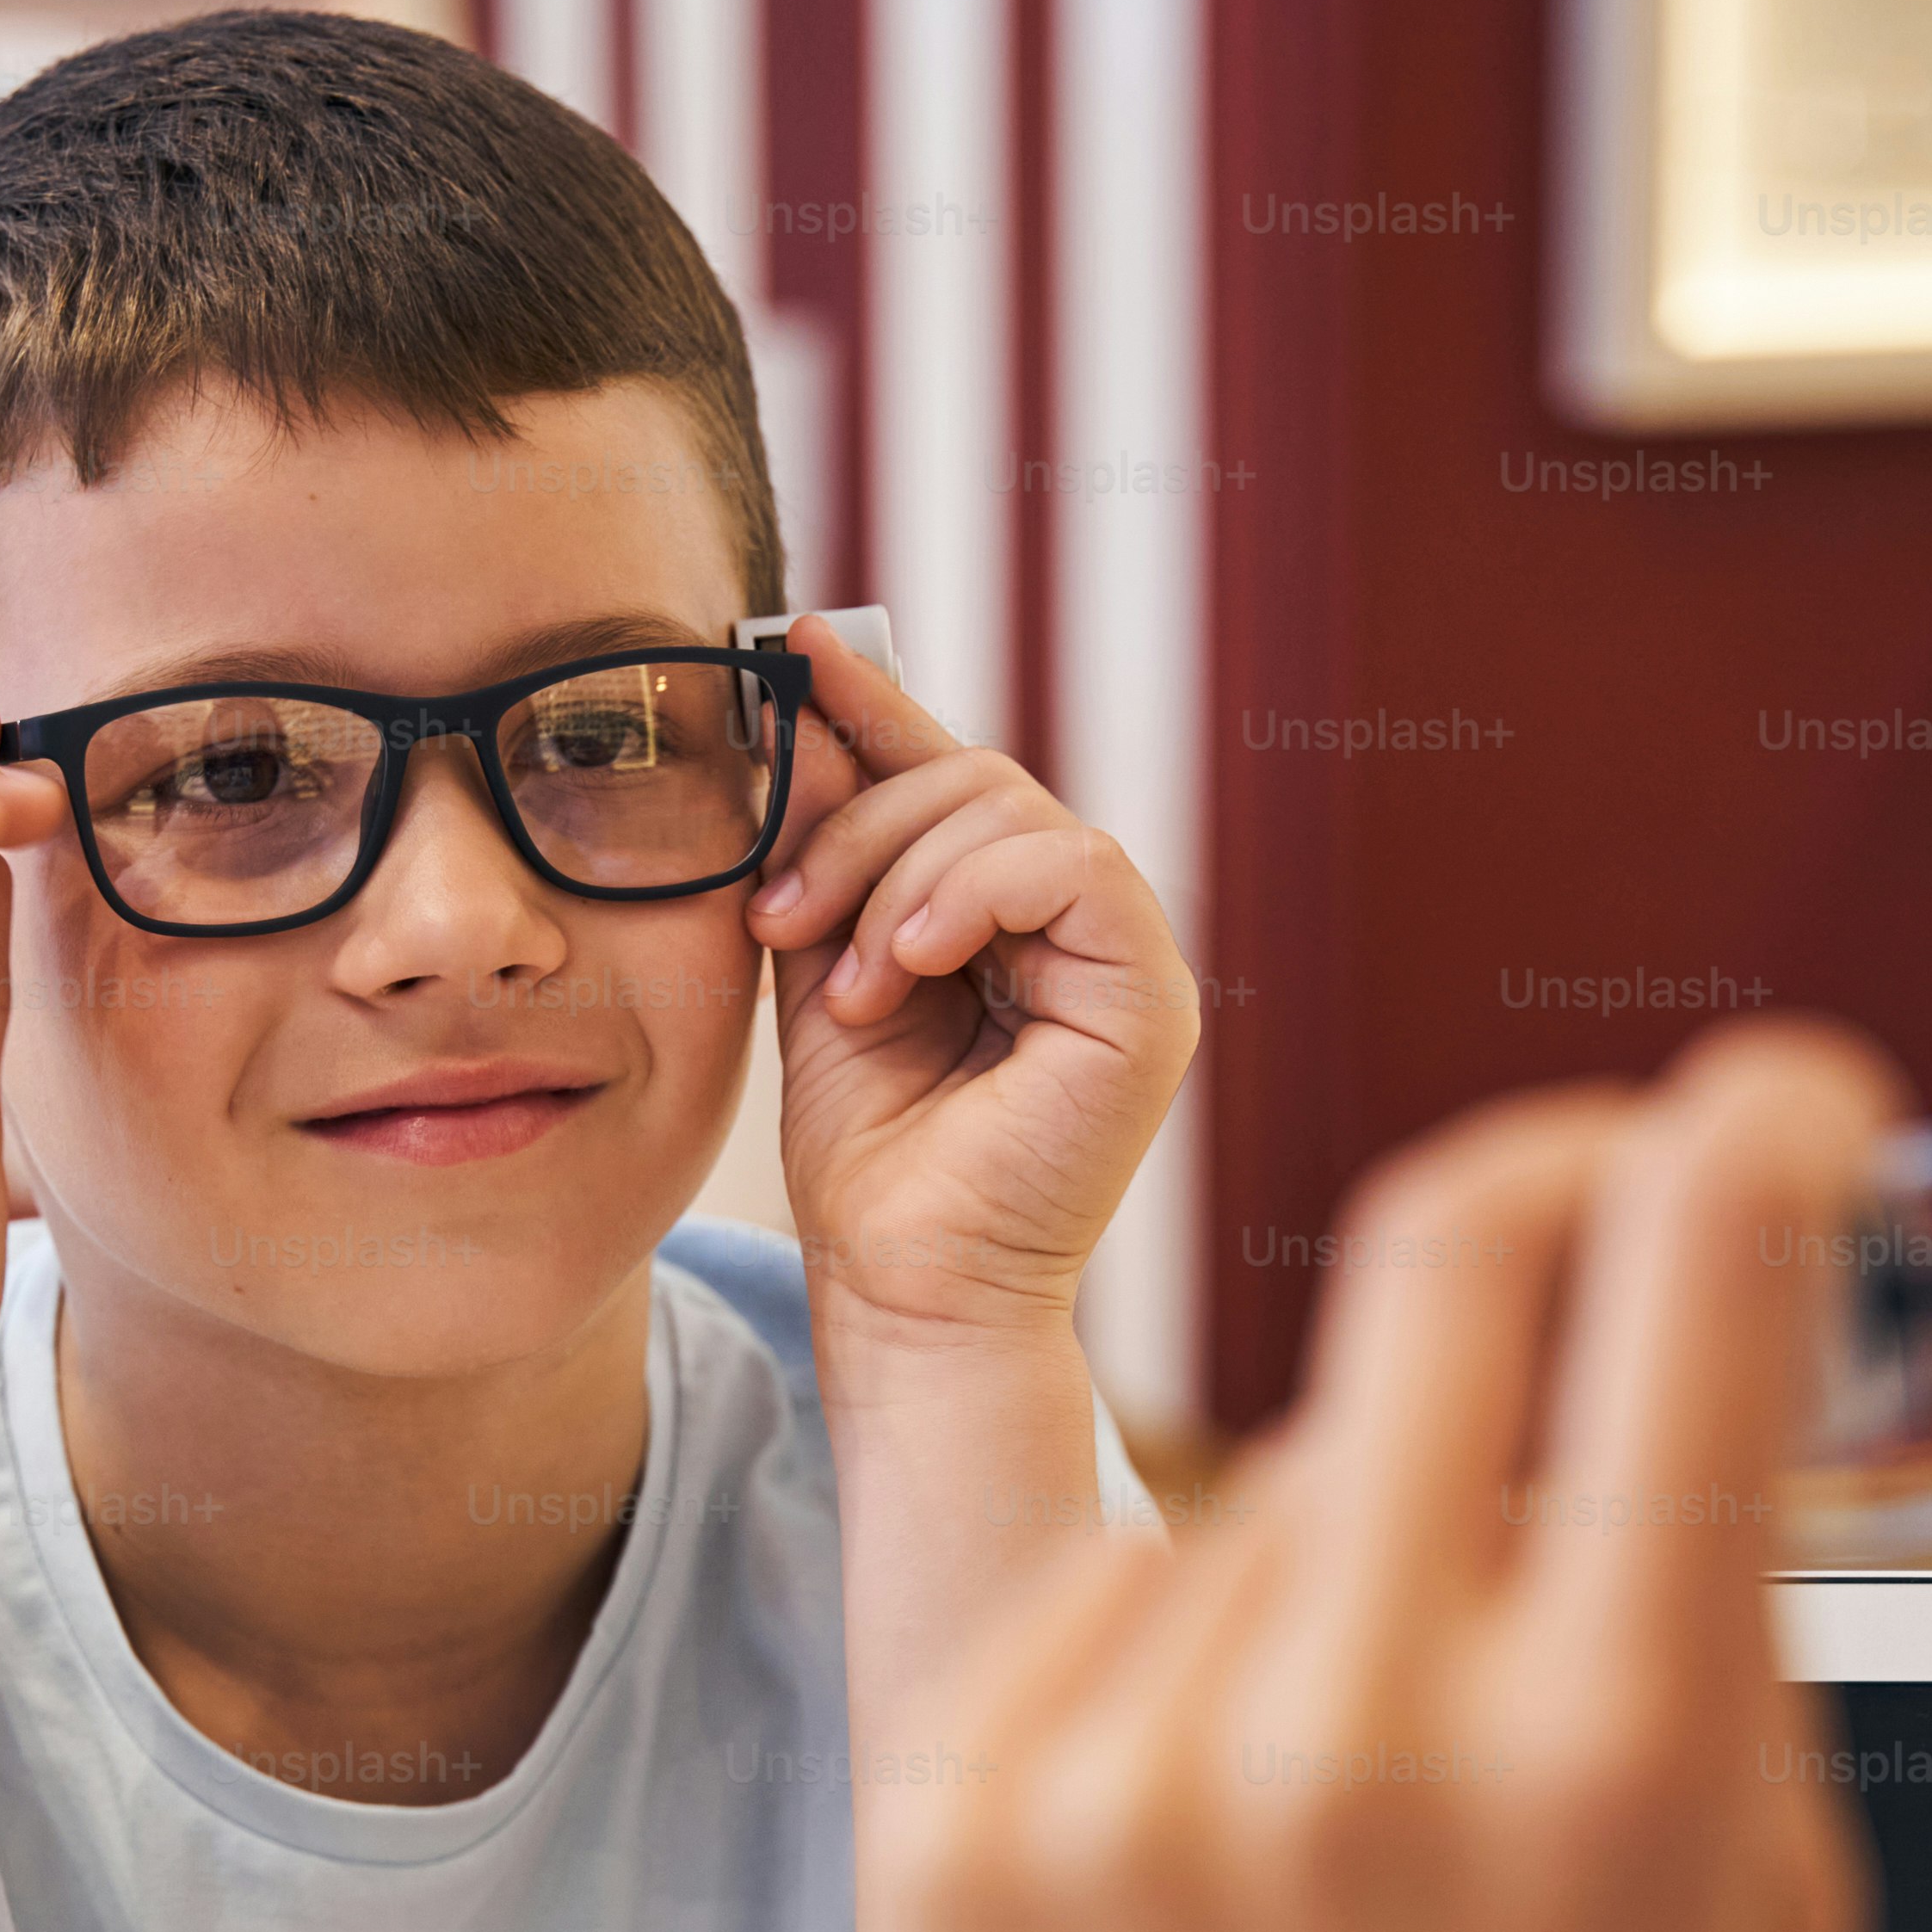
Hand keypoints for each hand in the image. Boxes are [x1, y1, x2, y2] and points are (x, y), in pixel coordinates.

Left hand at [748, 621, 1197, 1357]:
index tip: (794, 647)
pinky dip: (971, 893)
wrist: (901, 1284)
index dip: (875, 702)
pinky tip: (909, 960)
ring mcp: (1122, 955)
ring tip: (851, 984)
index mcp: (1003, 913)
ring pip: (1012, 810)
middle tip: (778, 916)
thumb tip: (801, 707)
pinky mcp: (1153, 994)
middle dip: (856, 825)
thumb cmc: (869, 1154)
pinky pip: (1072, 864)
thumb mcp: (821, 964)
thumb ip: (823, 845)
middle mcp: (1076, 923)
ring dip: (897, 877)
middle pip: (971, 776)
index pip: (945, 773)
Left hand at [781, 1024, 1902, 1931]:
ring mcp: (1129, 1765)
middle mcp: (1360, 1729)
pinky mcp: (957, 1814)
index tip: (1776, 1096)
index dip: (1752, 1133)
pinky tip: (1236, 1845)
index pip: (1685, 1287)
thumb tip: (1715, 1380)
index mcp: (1616, 1773)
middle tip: (1594, 1243)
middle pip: (1444, 1269)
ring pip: (1285, 1468)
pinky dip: (1200, 1656)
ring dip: (1368, 1535)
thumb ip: (1729, 1659)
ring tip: (1388, 1792)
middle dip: (1548, 1211)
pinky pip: (1115, 1595)